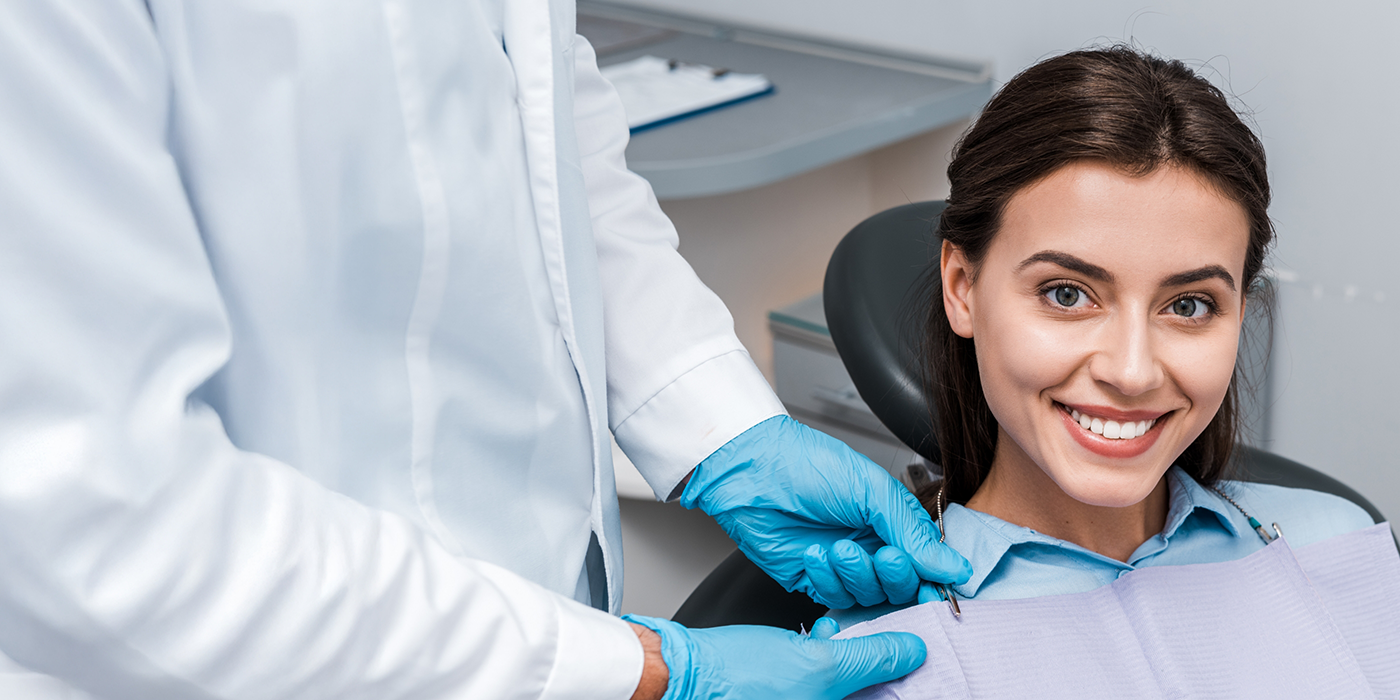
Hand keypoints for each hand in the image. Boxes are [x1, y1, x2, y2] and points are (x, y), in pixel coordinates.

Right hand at [625, 615, 923, 699]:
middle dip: (873, 657)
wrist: (681, 669)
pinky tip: (818, 633)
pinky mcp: (788, 692)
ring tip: (836, 629)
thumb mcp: (818, 665)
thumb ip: (871, 659)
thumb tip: (913, 651)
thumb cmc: (734, 678)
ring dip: (849, 649)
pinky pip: (822, 676)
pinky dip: (826, 653)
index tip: (911, 643)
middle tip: (871, 630)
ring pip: (846, 678)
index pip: (886, 696)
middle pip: (869, 689)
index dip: (902, 671)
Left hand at [681, 416, 970, 607]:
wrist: (752, 470)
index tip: (935, 585)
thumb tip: (954, 566)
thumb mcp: (872, 490)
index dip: (931, 577)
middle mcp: (871, 544)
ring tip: (840, 547)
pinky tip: (816, 555)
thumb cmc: (809, 466)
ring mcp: (842, 565)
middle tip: (883, 556)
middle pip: (900, 586)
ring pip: (868, 596)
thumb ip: (913, 532)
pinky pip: (833, 597)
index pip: (926, 562)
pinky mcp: (812, 580)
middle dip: (895, 576)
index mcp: (891, 521)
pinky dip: (829, 581)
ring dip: (858, 575)